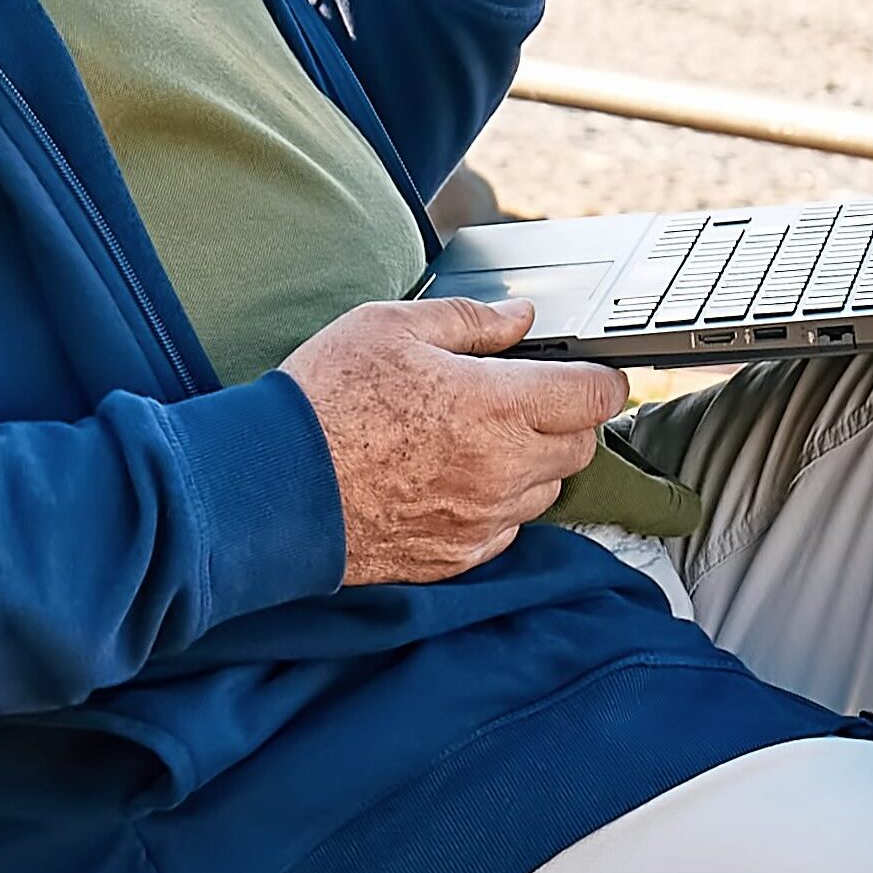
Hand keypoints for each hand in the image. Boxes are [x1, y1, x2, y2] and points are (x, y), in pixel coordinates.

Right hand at [280, 295, 626, 583]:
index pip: (595, 396)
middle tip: (522, 398)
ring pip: (547, 492)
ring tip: (479, 439)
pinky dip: (497, 505)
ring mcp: (483, 518)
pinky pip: (507, 530)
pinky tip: (455, 479)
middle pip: (581, 447)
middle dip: (566, 419)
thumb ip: (471, 321)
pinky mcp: (457, 555)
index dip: (600, 378)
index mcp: (498, 404)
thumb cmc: (323, 401)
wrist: (272, 487)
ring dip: (532, 464)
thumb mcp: (392, 327)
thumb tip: (519, 318)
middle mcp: (503, 468)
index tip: (587, 372)